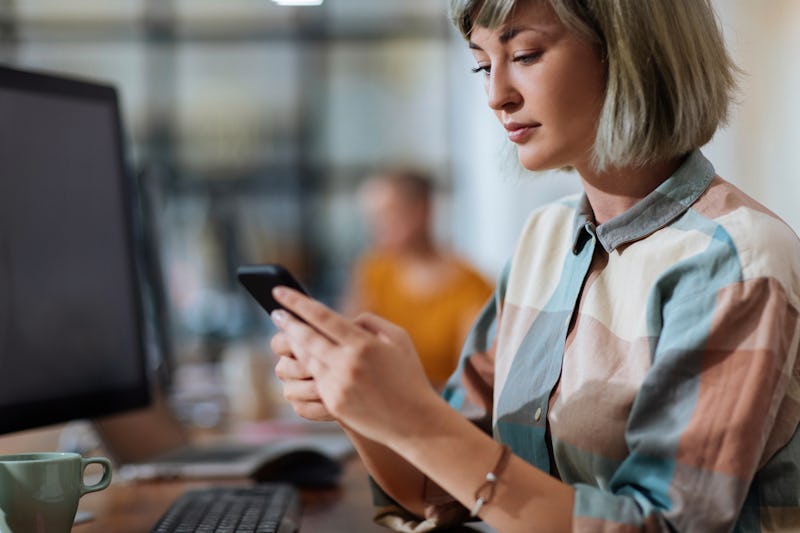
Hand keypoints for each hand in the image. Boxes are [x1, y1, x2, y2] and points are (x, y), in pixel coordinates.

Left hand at [270, 287, 441, 442]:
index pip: (321, 317)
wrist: (415, 421)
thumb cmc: (408, 375)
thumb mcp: (398, 338)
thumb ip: (370, 322)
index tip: (279, 292)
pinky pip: (314, 381)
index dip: (297, 302)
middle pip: (305, 338)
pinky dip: (309, 369)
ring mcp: (338, 386)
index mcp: (363, 344)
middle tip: (275, 313)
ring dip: (296, 346)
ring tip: (290, 334)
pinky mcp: (333, 405)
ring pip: (305, 360)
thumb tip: (344, 319)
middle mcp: (347, 364)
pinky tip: (306, 361)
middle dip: (287, 323)